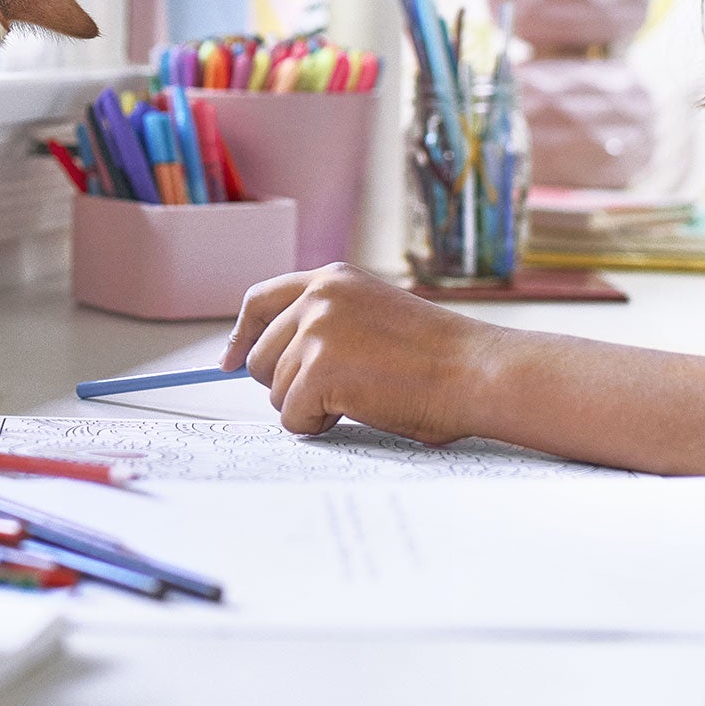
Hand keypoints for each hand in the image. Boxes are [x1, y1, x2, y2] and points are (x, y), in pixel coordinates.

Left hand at [221, 264, 510, 442]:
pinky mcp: (319, 370)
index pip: (259, 301)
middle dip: (286, 384)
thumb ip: (326, 323)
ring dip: (309, 406)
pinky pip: (291, 417)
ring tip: (360, 396)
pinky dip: (317, 426)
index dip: (240, 336)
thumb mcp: (372, 317)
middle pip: (258, 356)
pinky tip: (358, 410)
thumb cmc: (437, 357)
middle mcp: (317, 298)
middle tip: (334, 393)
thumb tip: (273, 360)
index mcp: (331, 279)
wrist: (477, 371)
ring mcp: (317, 332)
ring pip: (274, 390)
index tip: (228, 362)